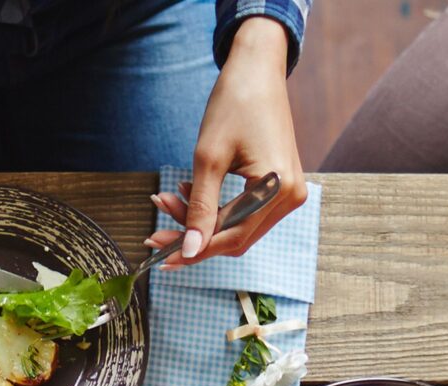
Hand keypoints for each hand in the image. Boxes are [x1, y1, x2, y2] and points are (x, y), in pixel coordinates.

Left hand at [155, 18, 307, 265]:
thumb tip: (190, 251)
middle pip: (235, 237)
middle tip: (155, 228)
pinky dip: (216, 209)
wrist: (257, 69)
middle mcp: (291, 196)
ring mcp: (289, 192)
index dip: (194, 250)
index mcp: (277, 189)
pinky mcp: (281, 185)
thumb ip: (199, 208)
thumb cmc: (234, 104)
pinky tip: (190, 192)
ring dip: (202, 221)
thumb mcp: (208, 158)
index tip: (160, 253)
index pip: (231, 238)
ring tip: (169, 198)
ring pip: (239, 227)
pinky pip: (246, 211)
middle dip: (195, 235)